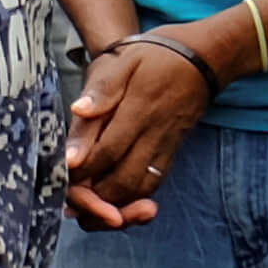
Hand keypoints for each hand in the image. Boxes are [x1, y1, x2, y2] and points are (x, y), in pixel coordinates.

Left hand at [62, 33, 212, 227]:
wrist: (206, 56)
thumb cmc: (157, 54)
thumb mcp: (125, 58)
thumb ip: (102, 88)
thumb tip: (79, 110)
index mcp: (137, 110)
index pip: (105, 151)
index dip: (82, 171)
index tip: (61, 179)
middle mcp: (153, 133)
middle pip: (122, 180)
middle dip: (95, 199)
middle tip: (70, 206)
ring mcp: (166, 144)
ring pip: (140, 188)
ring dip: (115, 206)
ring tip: (89, 212)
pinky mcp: (173, 150)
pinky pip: (154, 182)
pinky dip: (134, 198)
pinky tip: (115, 203)